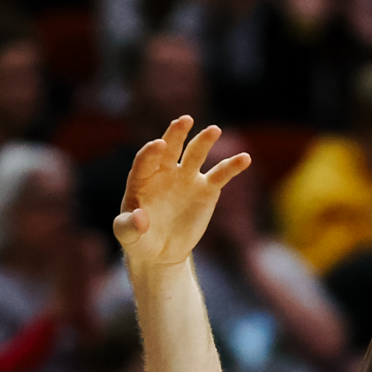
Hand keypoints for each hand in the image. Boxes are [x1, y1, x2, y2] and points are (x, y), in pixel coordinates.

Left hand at [112, 117, 251, 270]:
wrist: (160, 252)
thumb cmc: (139, 239)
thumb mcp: (127, 235)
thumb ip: (129, 227)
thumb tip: (141, 218)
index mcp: (141, 178)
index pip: (145, 160)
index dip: (151, 151)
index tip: (159, 144)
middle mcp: (164, 172)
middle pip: (170, 148)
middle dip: (176, 134)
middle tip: (185, 120)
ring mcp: (186, 178)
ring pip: (196, 154)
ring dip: (204, 141)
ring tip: (214, 130)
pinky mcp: (206, 190)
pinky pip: (220, 175)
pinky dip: (232, 166)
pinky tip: (245, 158)